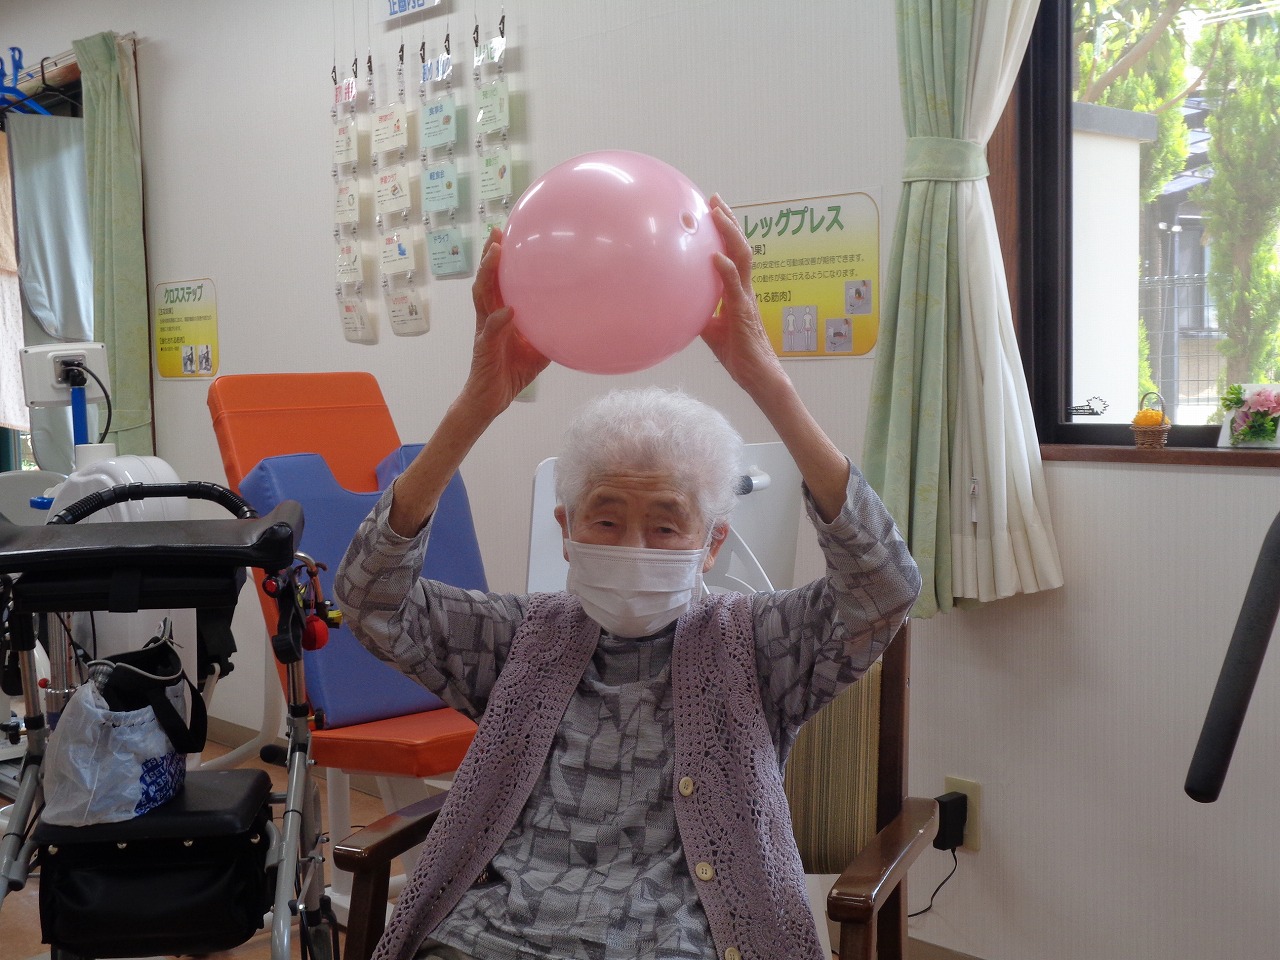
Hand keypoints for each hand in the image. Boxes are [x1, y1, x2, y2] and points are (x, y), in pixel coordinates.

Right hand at [463, 228, 549, 416]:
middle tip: (497, 232)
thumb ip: (549, 331)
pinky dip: (498, 320)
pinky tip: (507, 310)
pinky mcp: (484, 348)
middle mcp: (488, 318)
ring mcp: (484, 331)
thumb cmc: (511, 373)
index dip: (500, 259)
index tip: (507, 235)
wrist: (491, 399)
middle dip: (490, 255)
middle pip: (486, 280)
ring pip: (482, 297)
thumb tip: (574, 319)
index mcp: (499, 315)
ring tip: (496, 254)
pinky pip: (490, 331)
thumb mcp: (537, 350)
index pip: (499, 281)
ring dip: (488, 274)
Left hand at [701, 196, 786, 393]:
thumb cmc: (739, 355)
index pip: (734, 254)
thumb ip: (701, 312)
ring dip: (730, 234)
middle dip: (728, 221)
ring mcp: (746, 299)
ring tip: (717, 214)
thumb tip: (680, 301)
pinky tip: (714, 257)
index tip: (713, 210)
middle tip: (715, 199)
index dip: (725, 231)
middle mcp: (745, 290)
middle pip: (740, 247)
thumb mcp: (712, 330)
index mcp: (739, 292)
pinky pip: (735, 287)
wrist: (758, 378)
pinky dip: (726, 270)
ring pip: (742, 258)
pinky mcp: (744, 314)